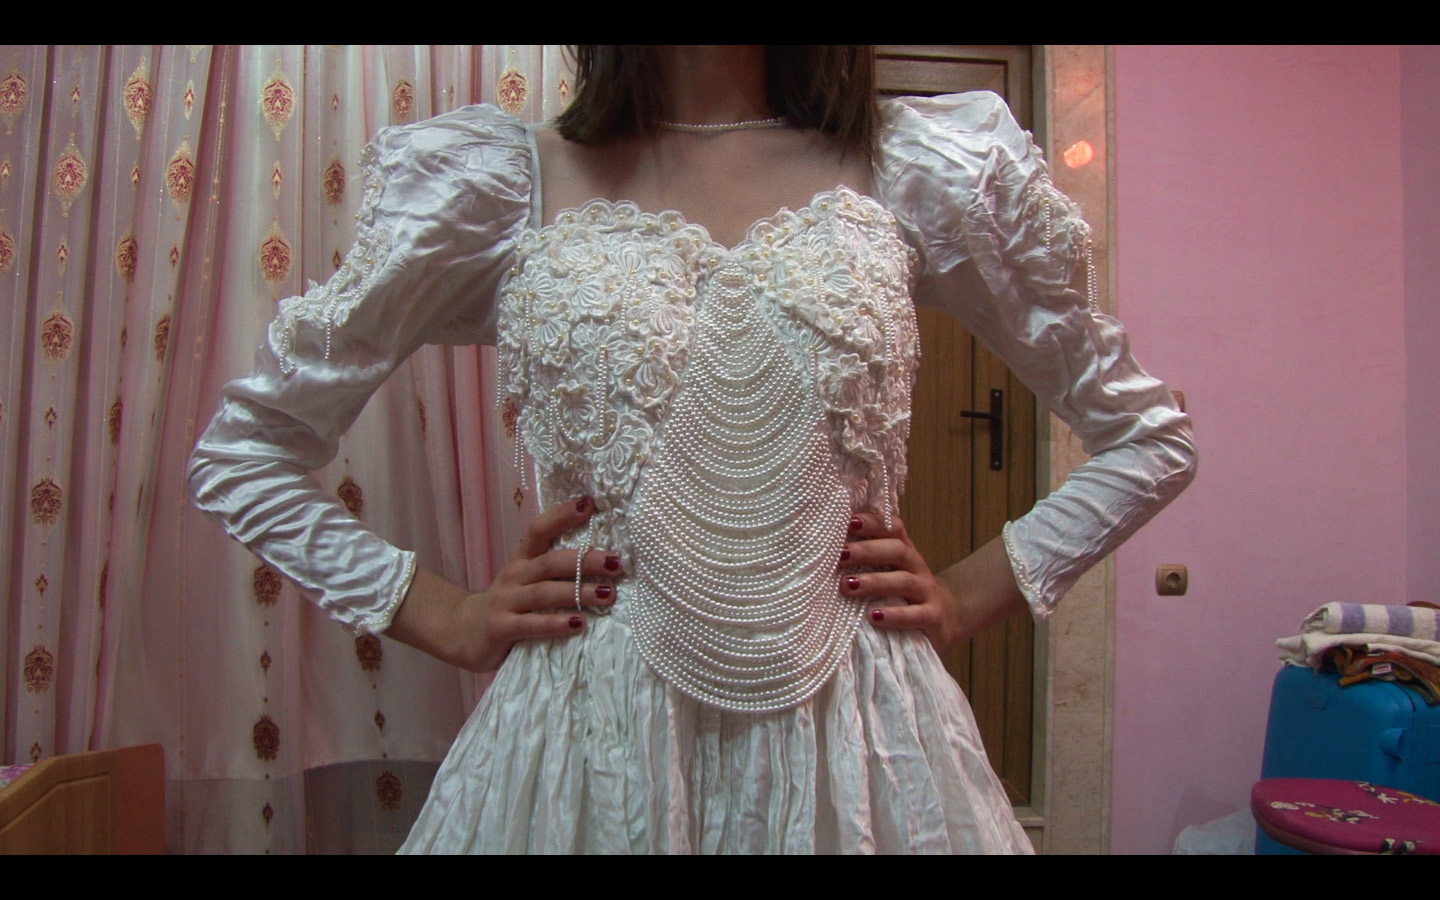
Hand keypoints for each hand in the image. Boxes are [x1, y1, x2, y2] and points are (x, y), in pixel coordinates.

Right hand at [386, 496, 620, 672]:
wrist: (464, 632)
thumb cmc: (509, 603)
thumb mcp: (527, 580)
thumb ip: (555, 570)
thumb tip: (604, 558)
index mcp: (522, 559)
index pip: (539, 529)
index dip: (562, 515)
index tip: (589, 503)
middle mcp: (514, 575)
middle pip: (550, 562)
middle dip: (585, 561)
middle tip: (616, 562)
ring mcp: (506, 601)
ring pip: (544, 593)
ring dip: (578, 592)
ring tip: (608, 594)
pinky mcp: (500, 627)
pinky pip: (531, 624)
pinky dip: (556, 624)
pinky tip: (579, 624)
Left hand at [839, 516, 1030, 652]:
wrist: (943, 619)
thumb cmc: (902, 593)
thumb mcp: (887, 572)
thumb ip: (865, 560)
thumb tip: (824, 548)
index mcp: (905, 552)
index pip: (893, 529)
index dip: (872, 523)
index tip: (848, 522)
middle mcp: (917, 567)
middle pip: (897, 551)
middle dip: (866, 551)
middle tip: (839, 556)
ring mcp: (927, 592)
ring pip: (904, 581)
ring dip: (874, 582)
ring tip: (847, 585)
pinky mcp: (933, 618)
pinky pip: (916, 615)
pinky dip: (895, 615)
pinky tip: (874, 616)